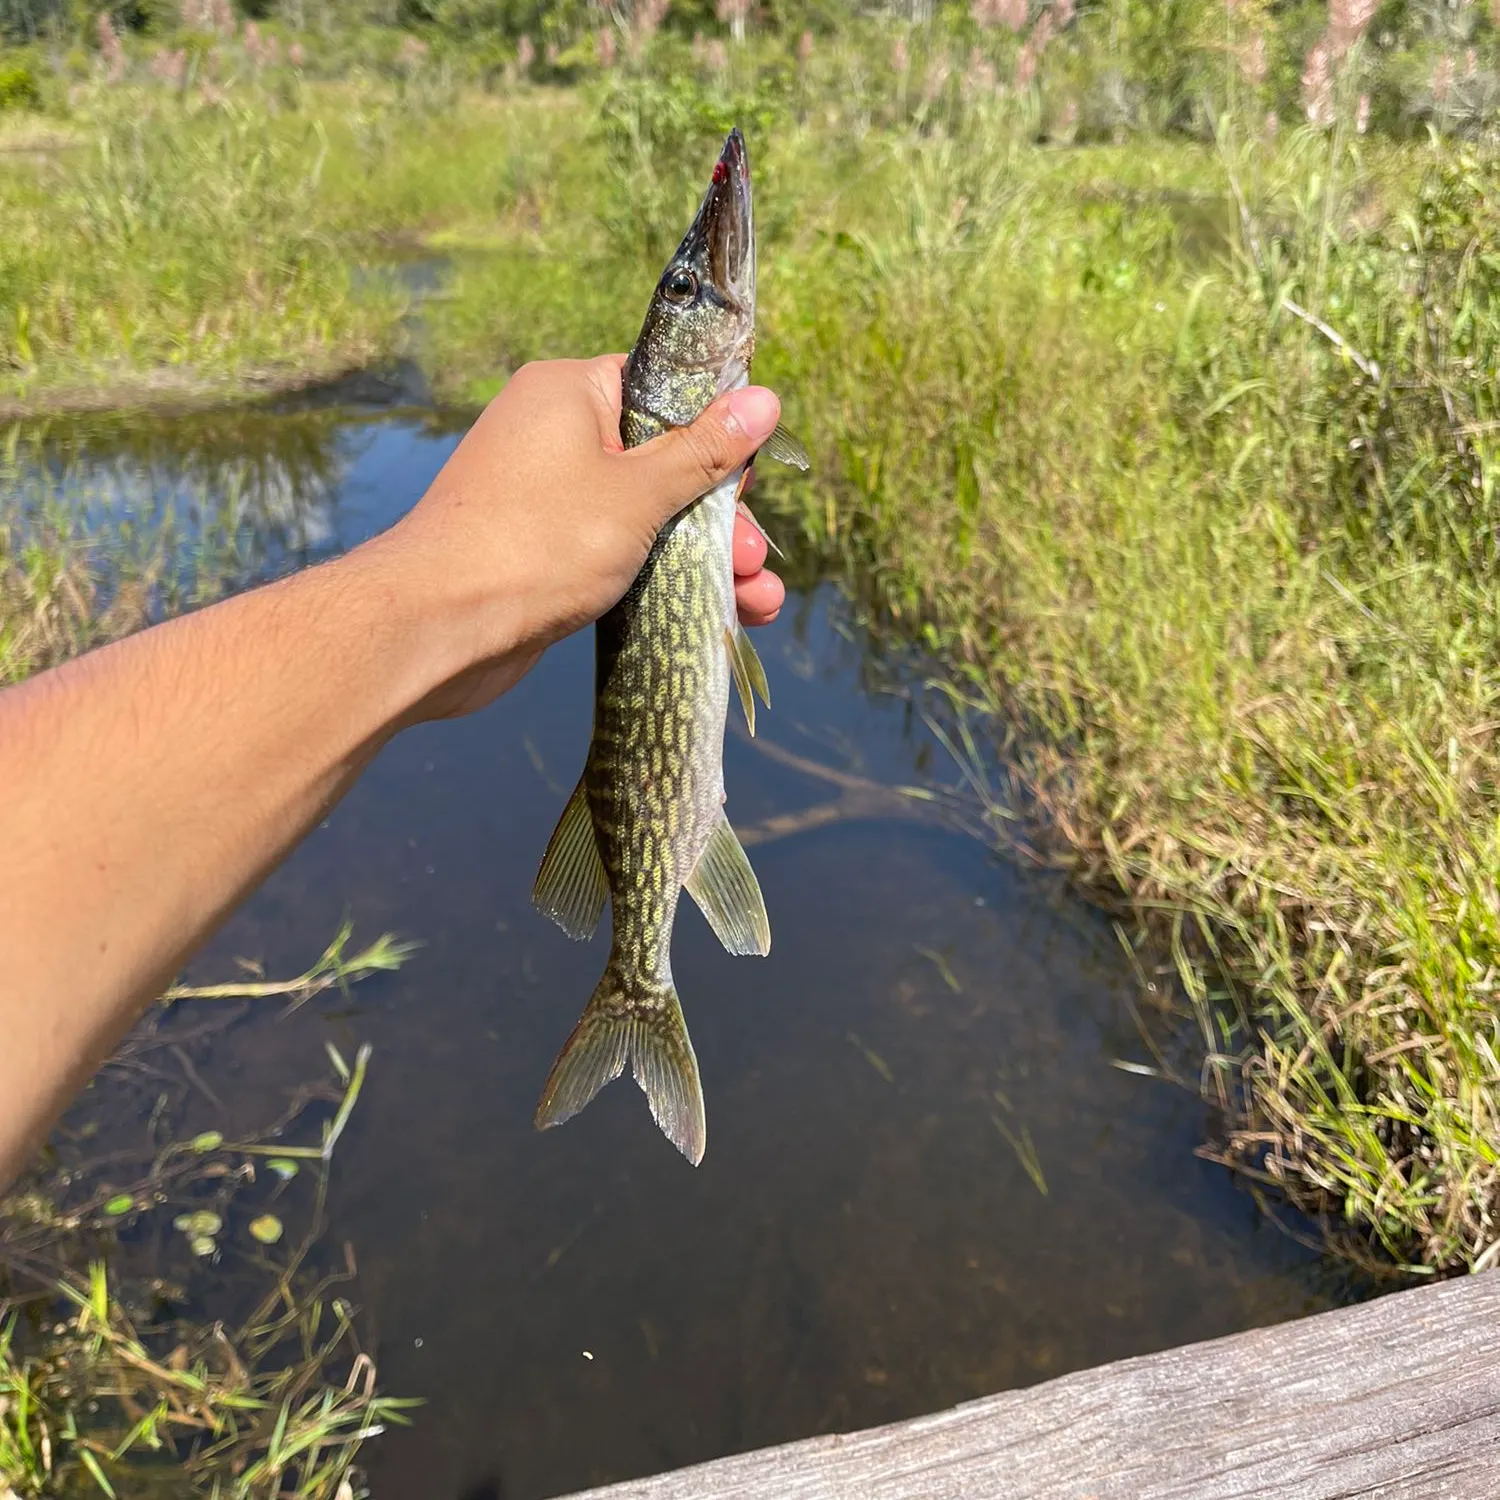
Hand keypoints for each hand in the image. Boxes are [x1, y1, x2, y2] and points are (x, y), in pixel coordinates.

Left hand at [376, 356, 785, 720]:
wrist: (436, 628)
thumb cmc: (535, 544)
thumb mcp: (638, 494)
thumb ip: (703, 452)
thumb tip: (764, 399)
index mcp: (570, 392)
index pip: (662, 389)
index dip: (714, 429)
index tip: (750, 475)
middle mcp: (555, 435)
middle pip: (662, 460)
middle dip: (718, 515)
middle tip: (754, 557)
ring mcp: (547, 497)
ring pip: (647, 515)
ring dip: (704, 557)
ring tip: (756, 600)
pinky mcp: (545, 552)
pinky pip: (619, 552)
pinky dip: (663, 577)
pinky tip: (720, 613)